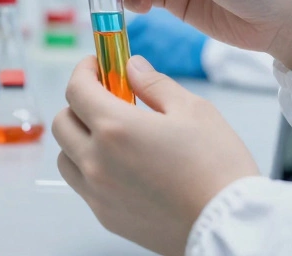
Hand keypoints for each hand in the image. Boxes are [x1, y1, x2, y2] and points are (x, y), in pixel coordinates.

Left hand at [54, 56, 259, 255]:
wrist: (229, 225)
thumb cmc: (217, 168)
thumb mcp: (193, 110)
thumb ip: (154, 84)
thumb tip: (132, 68)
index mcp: (116, 129)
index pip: (76, 89)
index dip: (84, 71)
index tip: (98, 65)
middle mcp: (98, 162)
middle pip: (62, 122)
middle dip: (80, 102)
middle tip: (108, 97)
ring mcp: (98, 193)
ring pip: (66, 156)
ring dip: (80, 138)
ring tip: (114, 134)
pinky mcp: (106, 217)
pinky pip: (82, 185)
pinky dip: (91, 168)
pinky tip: (123, 164)